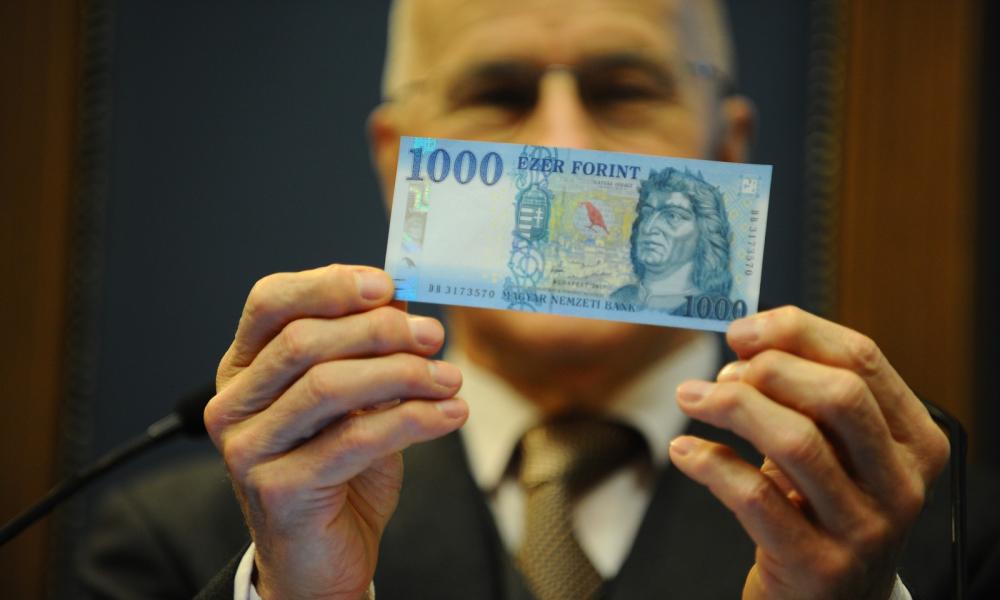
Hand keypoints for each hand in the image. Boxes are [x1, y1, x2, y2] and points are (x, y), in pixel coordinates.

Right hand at [204, 265, 467, 599]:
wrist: (322, 557)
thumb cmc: (337, 471)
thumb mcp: (353, 400)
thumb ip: (365, 351)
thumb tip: (400, 301)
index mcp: (243, 369)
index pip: (270, 302)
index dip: (328, 284)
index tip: (386, 286)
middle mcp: (233, 404)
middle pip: (303, 340)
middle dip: (379, 331)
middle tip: (433, 337)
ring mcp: (248, 448)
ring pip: (329, 386)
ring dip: (403, 375)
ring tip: (449, 380)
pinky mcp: (278, 488)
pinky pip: (353, 439)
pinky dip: (412, 420)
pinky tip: (449, 415)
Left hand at [668, 306, 948, 599]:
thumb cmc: (822, 508)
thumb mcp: (834, 450)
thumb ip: (807, 393)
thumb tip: (749, 336)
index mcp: (915, 442)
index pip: (864, 360)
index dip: (797, 332)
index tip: (744, 330)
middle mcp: (901, 486)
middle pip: (839, 396)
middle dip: (769, 369)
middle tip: (723, 371)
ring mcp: (864, 530)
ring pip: (796, 441)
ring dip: (732, 406)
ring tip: (692, 397)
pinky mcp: (816, 566)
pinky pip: (755, 497)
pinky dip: (710, 463)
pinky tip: (686, 451)